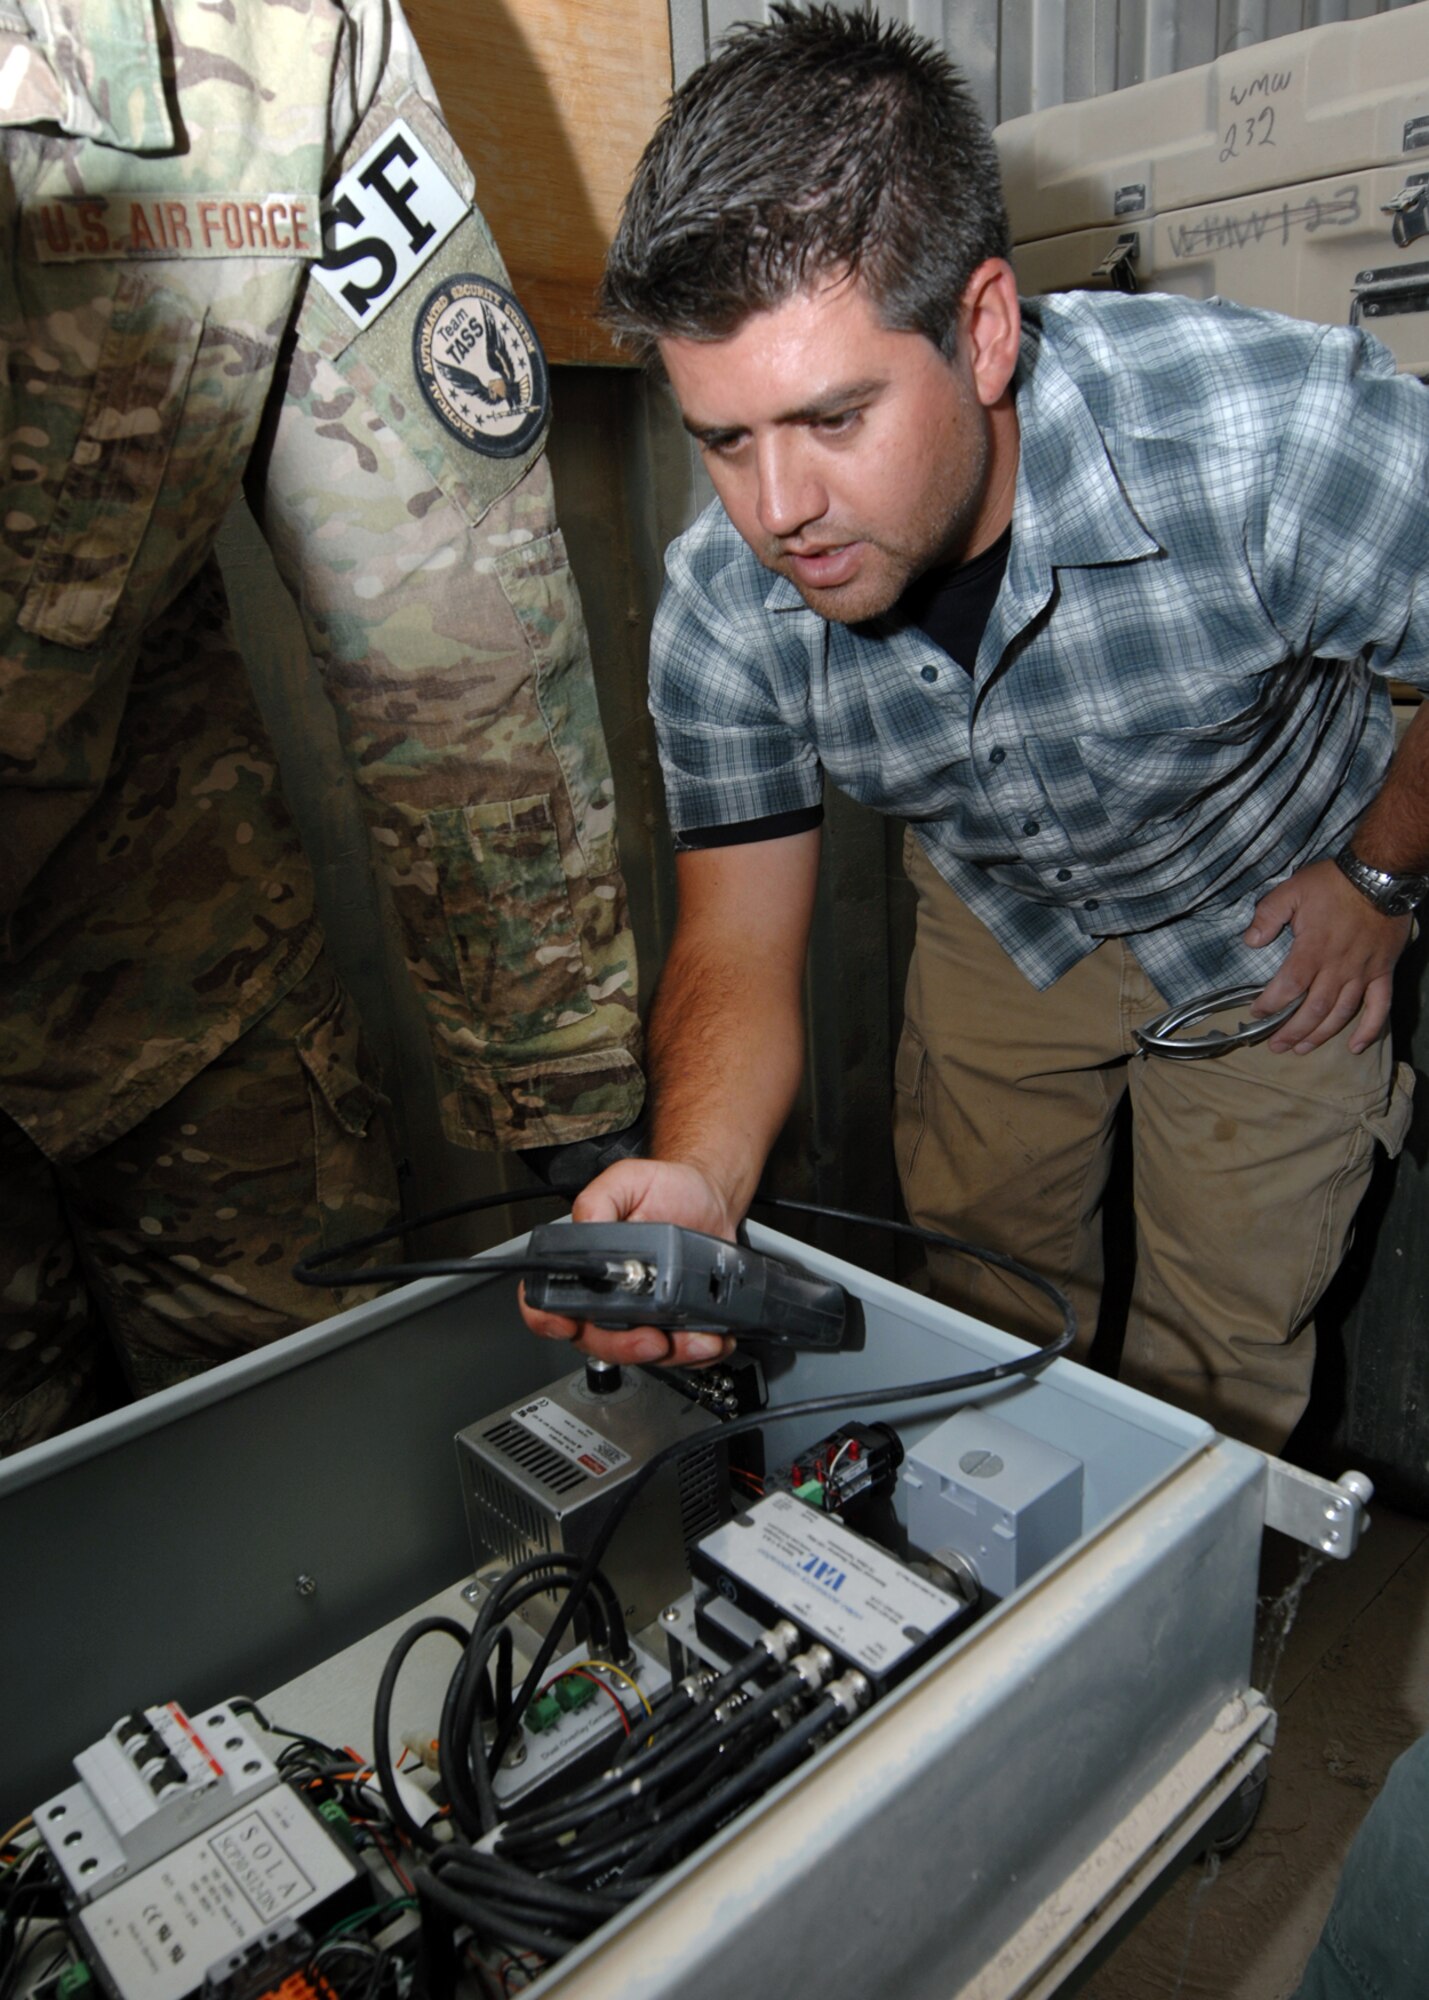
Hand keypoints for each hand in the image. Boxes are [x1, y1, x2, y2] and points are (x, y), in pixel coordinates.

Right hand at [518, 1157, 739, 1367]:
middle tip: (652, 1338)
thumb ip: (597, 1202)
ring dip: (671, 1354)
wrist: (710, 1199)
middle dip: (625, 1347)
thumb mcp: (626, 1181)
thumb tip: (584, 1229)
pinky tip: (712, 1338)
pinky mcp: (674, 1324)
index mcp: (584, 1267)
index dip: (547, 1320)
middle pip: (597, 1340)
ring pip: (642, 1353)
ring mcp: (641, 1315)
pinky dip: (698, 1352)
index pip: (548, 1302)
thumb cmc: (665, 1190)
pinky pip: (680, 1353)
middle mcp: (607, 1298)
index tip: (568, 1324)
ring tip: (697, 1339)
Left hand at [1243, 858, 1410, 1052]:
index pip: (1289, 987)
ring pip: (1341, 1013)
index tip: (1257, 1014)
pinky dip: (1369, 1029)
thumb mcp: (1291, 890)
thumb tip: (1250, 941)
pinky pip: (1379, 1006)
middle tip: (1276, 1047)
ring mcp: (1362, 972)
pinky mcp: (1383, 972)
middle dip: (1292, 1032)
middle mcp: (1338, 967)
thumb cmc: (1332, 883)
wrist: (1379, 876)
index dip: (1271, 1005)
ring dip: (1321, 1035)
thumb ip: (1267, 915)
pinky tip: (1356, 1047)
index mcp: (1312, 950)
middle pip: (1314, 1009)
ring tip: (1302, 1049)